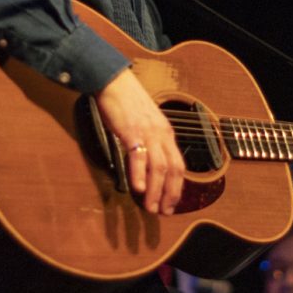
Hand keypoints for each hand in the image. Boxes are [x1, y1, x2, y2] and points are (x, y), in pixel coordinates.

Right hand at [94, 68, 184, 214]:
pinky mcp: (132, 131)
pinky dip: (140, 174)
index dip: (176, 187)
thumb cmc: (127, 102)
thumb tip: (147, 163)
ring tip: (150, 207)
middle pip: (173, 169)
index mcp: (166, 133)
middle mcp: (162, 134)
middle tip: (163, 212)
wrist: (114, 81)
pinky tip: (138, 188)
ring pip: (159, 167)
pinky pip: (139, 156)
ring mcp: (148, 133)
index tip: (171, 204)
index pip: (178, 165)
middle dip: (170, 194)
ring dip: (156, 190)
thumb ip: (150, 141)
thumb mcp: (146, 123)